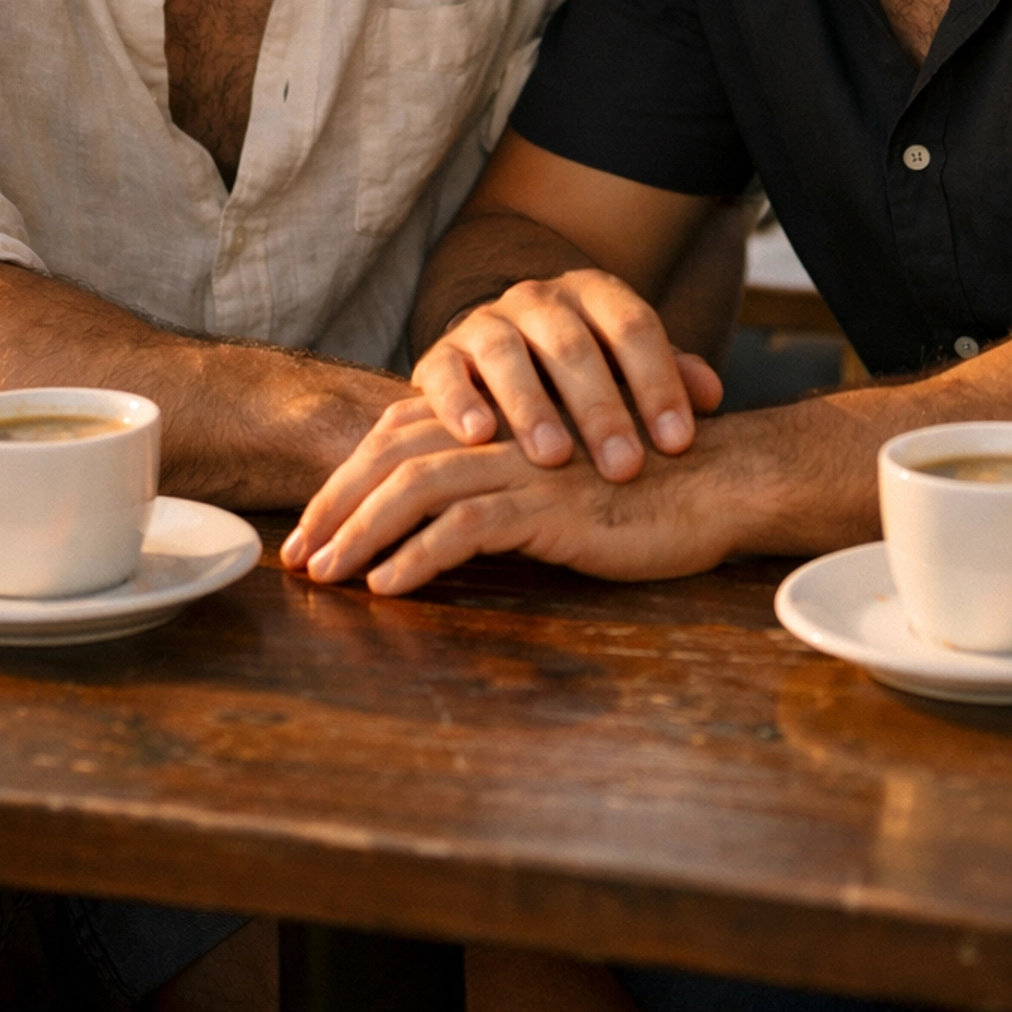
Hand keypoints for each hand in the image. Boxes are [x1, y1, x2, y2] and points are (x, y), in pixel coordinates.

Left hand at [278, 393, 737, 594]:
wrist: (715, 483)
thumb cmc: (638, 491)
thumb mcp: (555, 484)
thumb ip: (500, 488)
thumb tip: (430, 532)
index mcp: (498, 424)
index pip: (398, 437)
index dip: (346, 481)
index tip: (310, 531)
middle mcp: (502, 434)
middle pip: (392, 456)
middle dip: (335, 506)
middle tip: (297, 557)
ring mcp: (524, 467)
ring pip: (416, 488)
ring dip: (361, 533)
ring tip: (326, 576)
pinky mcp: (551, 506)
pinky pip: (467, 528)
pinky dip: (419, 557)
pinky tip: (389, 587)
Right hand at [411, 268, 722, 481]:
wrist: (499, 355)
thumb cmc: (582, 378)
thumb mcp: (628, 370)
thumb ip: (668, 377)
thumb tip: (712, 394)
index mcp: (594, 295)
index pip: (634, 327)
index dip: (659, 382)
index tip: (679, 443)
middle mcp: (538, 300)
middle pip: (572, 343)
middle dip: (601, 408)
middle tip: (625, 466)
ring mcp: (485, 323)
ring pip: (506, 352)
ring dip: (530, 405)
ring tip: (553, 457)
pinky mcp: (439, 356)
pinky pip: (443, 371)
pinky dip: (458, 401)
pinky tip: (478, 436)